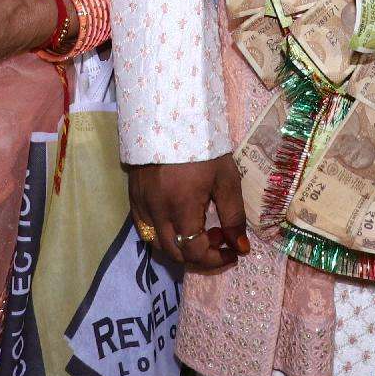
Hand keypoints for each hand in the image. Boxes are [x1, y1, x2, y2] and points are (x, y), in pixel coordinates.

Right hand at [127, 157, 250, 273]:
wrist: (170, 117)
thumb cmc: (203, 145)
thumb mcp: (226, 178)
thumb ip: (233, 215)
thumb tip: (240, 247)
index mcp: (181, 209)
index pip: (195, 252)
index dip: (216, 259)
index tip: (232, 251)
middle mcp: (157, 213)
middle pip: (175, 254)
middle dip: (200, 255)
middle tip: (218, 237)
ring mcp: (142, 206)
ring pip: (158, 244)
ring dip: (180, 246)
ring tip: (199, 228)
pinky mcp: (134, 198)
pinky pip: (146, 228)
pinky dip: (164, 234)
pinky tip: (178, 219)